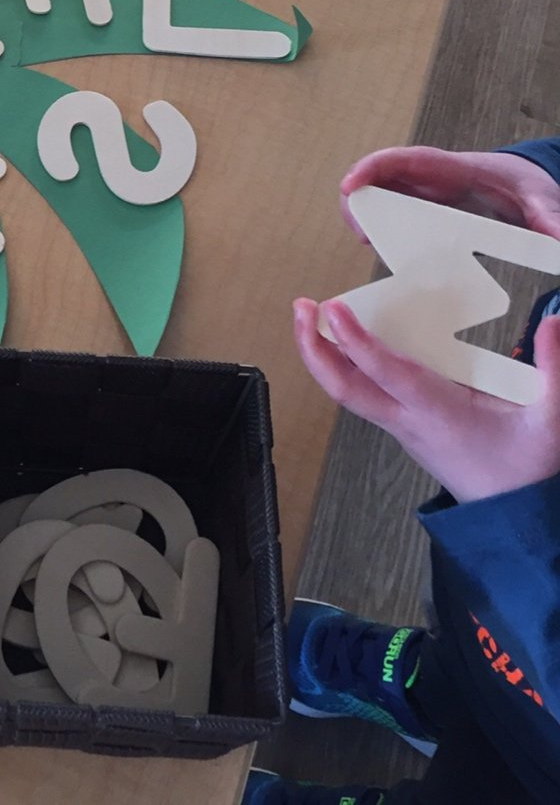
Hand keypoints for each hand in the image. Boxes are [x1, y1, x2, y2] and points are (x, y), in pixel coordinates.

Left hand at [293, 298, 559, 503]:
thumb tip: (556, 321)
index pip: (386, 374)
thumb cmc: (527, 477)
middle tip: (301, 307)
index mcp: (437, 416)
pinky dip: (348, 366)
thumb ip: (555, 368)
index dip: (356, 340)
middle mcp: (410, 421)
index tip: (335, 308)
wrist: (516, 527)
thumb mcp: (551, 422)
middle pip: (344, 388)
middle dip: (314, 347)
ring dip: (326, 355)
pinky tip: (347, 344)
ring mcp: (403, 428)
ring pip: (350, 393)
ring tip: (313, 316)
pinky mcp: (408, 430)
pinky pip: (365, 395)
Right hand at [340, 147, 559, 239]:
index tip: (350, 187)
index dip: (369, 170)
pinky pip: (389, 213)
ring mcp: (419, 193)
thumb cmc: (523, 184)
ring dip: (365, 218)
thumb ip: (548, 217)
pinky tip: (384, 251)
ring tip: (371, 244)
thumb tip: (558, 241)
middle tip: (363, 234)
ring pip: (376, 197)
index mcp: (449, 168)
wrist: (522, 184)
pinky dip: (379, 228)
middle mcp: (426, 178)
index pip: (400, 160)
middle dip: (358, 201)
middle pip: (375, 179)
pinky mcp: (419, 210)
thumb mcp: (538, 197)